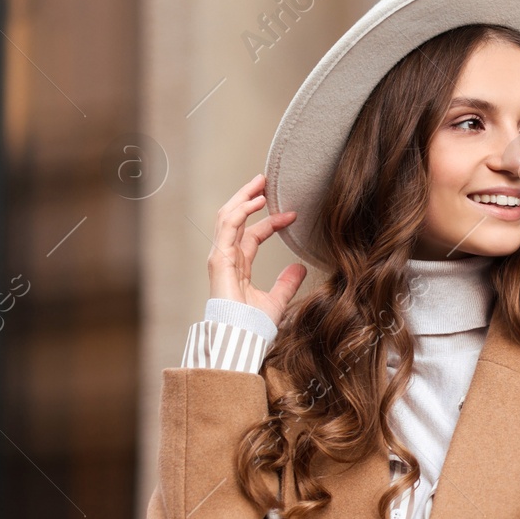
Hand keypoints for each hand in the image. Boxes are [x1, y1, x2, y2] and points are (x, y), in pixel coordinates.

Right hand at [208, 175, 305, 325]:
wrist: (242, 337)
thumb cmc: (253, 325)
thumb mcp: (277, 300)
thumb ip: (287, 283)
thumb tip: (300, 267)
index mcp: (239, 266)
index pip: (252, 235)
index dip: (270, 222)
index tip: (292, 214)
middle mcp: (227, 258)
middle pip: (235, 219)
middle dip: (248, 198)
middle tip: (264, 181)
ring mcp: (221, 257)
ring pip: (228, 217)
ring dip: (243, 197)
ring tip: (260, 182)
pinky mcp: (219, 259)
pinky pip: (228, 227)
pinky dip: (241, 211)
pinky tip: (256, 201)